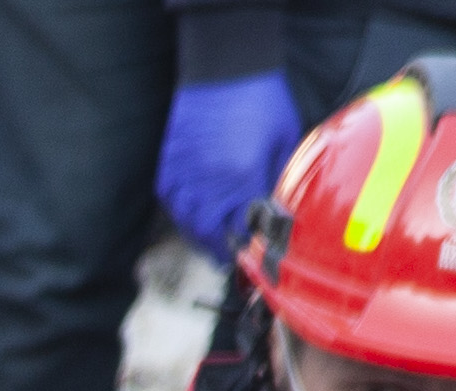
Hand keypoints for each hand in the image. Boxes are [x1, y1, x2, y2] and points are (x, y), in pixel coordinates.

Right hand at [154, 69, 302, 258]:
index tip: (251, 260)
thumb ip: (278, 181)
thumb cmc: (264, 99)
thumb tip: (274, 214)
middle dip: (219, 250)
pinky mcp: (169, 162)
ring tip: (208, 242)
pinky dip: (180, 212)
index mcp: (244, 179)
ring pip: (186, 221)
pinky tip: (190, 216)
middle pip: (210, 234)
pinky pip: (170, 200)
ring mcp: (185, 174)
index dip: (247, 249)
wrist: (227, 66)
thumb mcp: (285, 141)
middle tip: (226, 259)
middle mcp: (210, 183)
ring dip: (198, 236)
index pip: (243, 231)